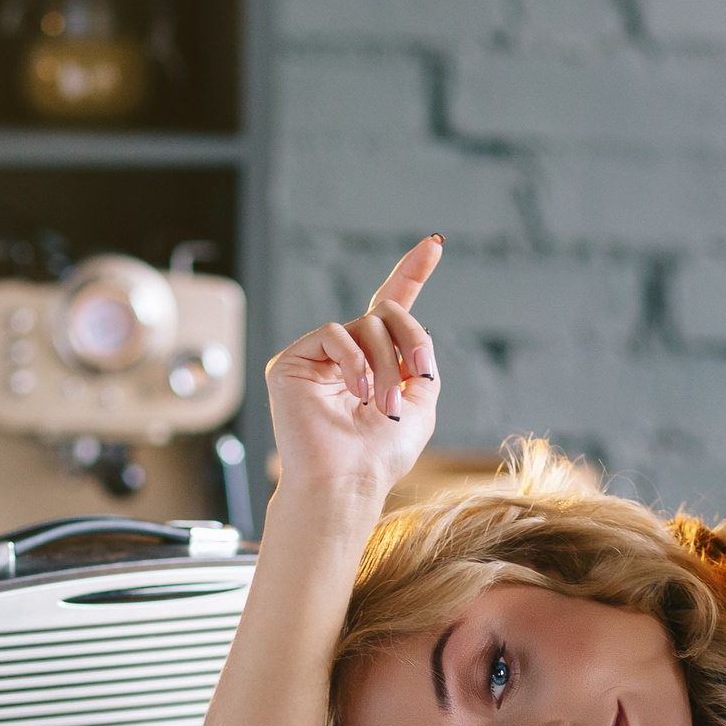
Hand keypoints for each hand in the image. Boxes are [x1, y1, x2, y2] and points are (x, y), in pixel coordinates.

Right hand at [264, 236, 443, 507]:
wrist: (345, 481)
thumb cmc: (380, 455)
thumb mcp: (421, 403)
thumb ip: (420, 362)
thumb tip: (414, 335)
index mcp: (374, 364)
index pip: (391, 308)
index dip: (412, 274)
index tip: (434, 244)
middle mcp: (344, 356)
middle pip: (385, 313)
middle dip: (410, 340)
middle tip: (419, 375)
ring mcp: (316, 357)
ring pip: (365, 324)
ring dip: (386, 366)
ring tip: (384, 405)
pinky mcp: (291, 362)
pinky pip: (333, 332)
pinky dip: (354, 361)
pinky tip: (356, 391)